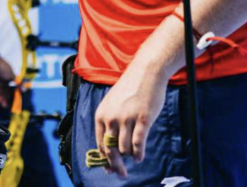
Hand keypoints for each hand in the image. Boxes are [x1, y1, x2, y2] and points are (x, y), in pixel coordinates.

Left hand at [0, 55, 16, 108]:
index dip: (14, 95)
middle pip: (5, 93)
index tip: (16, 101)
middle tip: (9, 106)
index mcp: (9, 79)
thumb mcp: (12, 76)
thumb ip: (18, 82)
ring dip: (1, 99)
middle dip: (7, 99)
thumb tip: (25, 88)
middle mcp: (3, 82)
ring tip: (3, 105)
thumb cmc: (2, 67)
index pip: (12, 89)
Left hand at [93, 59, 168, 175]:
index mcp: (101, 114)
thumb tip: (110, 149)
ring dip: (130, 155)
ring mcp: (127, 118)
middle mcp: (111, 118)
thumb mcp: (113, 105)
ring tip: (135, 155)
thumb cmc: (130, 90)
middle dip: (116, 165)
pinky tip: (140, 157)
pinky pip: (138, 143)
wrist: (146, 72)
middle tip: (122, 174)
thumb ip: (109, 124)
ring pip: (125, 149)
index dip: (105, 160)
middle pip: (110, 150)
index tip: (109, 170)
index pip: (100, 144)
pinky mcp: (143, 119)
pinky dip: (138, 153)